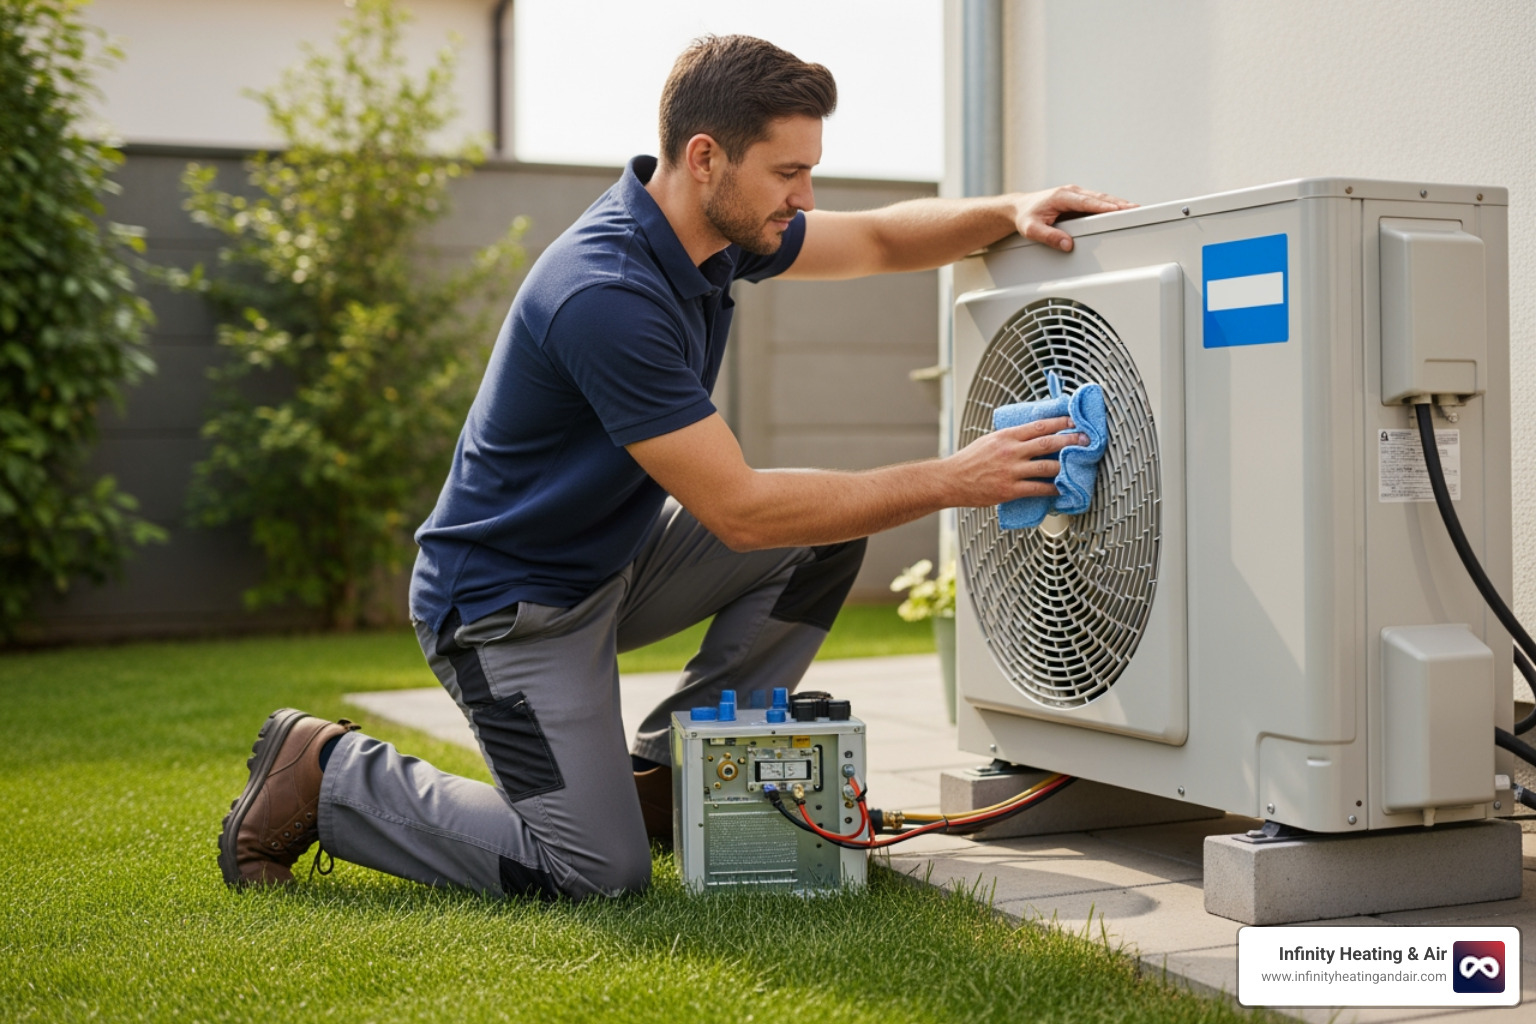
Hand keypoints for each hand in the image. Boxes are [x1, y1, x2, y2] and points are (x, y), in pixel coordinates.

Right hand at [944, 417, 1087, 507]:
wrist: (951, 480)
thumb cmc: (968, 460)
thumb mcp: (989, 440)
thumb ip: (1011, 437)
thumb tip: (1031, 434)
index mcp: (1006, 436)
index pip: (1039, 426)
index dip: (1061, 423)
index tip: (1075, 421)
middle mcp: (1011, 451)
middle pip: (1048, 443)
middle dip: (1071, 441)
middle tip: (1086, 441)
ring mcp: (1011, 471)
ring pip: (1047, 466)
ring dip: (1066, 466)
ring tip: (1078, 466)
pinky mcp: (1010, 489)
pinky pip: (1038, 488)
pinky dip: (1053, 488)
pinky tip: (1061, 488)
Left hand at [1013, 185, 1135, 251]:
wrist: (1019, 208)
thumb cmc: (1025, 216)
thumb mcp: (1032, 229)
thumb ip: (1049, 237)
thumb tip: (1067, 245)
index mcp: (1061, 196)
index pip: (1087, 202)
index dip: (1104, 206)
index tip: (1119, 210)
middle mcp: (1071, 192)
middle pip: (1099, 198)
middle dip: (1118, 203)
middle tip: (1135, 209)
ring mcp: (1075, 195)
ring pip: (1100, 198)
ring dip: (1117, 203)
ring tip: (1134, 209)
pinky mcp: (1078, 200)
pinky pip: (1096, 202)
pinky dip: (1110, 205)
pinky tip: (1121, 210)